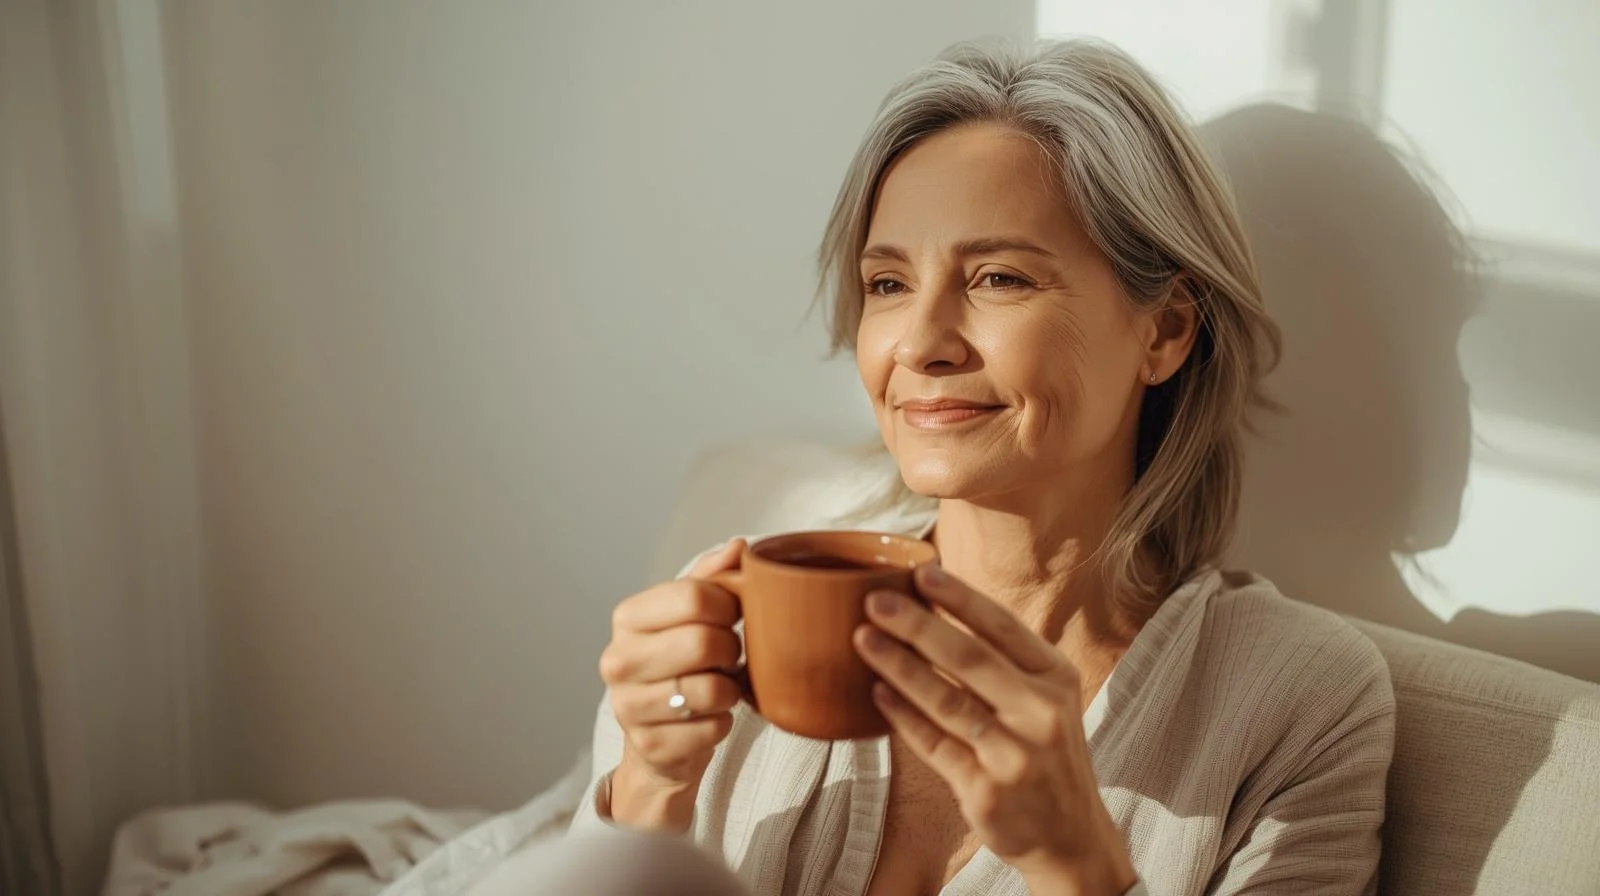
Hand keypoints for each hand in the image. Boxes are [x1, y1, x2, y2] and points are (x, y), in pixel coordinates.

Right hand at [598, 539, 746, 830]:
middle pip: (705, 642)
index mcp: (627, 618)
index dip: (729, 606)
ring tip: (717, 686)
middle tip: (727, 656)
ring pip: (711, 690)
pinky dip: (724, 722)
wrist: (659, 738)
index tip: (730, 617)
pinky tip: (709, 717)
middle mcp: (617, 661)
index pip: (694, 596)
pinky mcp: (650, 747)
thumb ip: (713, 578)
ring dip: (728, 690)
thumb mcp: (690, 616)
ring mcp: (628, 708)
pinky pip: (714, 728)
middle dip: (730, 650)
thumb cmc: (681, 664)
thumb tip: (738, 547)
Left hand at [853, 563, 1137, 894]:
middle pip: (971, 659)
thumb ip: (1004, 661)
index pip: (1003, 627)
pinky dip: (903, 718)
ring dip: (900, 667)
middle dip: (918, 625)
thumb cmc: (1044, 754)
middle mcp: (1042, 713)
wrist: (1070, 836)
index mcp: (1056, 678)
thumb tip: (936, 604)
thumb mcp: (1046, 699)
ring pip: (947, 701)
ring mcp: (1016, 755)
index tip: (921, 571)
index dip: (960, 598)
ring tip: (863, 641)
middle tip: (875, 601)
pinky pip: (935, 746)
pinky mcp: (988, 792)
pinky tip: (878, 694)